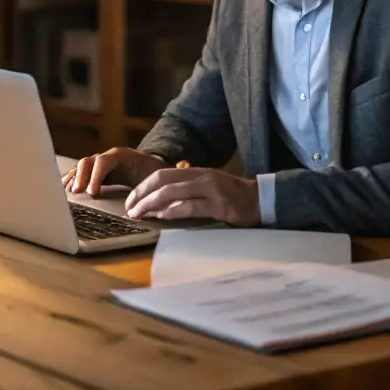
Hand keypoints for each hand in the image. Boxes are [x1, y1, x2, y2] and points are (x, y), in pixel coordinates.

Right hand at [62, 147, 166, 197]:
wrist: (152, 165)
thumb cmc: (153, 173)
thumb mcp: (153, 177)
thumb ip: (147, 186)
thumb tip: (142, 203)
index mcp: (122, 156)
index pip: (104, 162)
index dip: (96, 176)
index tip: (92, 193)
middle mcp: (108, 156)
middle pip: (88, 161)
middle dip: (81, 176)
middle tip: (77, 193)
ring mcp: (100, 162)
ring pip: (82, 167)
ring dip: (74, 179)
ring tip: (68, 193)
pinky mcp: (96, 171)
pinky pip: (80, 173)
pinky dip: (72, 180)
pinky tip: (65, 190)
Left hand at [125, 165, 260, 225]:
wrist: (260, 199)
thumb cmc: (231, 195)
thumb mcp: (207, 186)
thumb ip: (186, 189)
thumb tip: (159, 203)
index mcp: (196, 171)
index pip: (161, 174)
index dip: (142, 186)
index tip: (130, 200)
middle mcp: (200, 177)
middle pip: (162, 180)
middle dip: (141, 194)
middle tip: (129, 208)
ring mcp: (210, 190)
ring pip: (172, 193)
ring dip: (151, 204)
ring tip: (138, 215)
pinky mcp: (219, 206)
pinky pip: (190, 207)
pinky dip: (172, 212)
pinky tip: (161, 218)